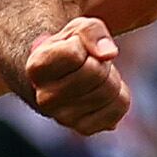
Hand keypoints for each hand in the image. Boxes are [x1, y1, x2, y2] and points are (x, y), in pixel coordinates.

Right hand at [18, 13, 129, 131]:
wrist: (59, 76)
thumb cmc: (67, 47)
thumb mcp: (76, 28)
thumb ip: (91, 32)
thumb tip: (108, 54)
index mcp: (37, 69)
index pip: (75, 54)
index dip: (82, 44)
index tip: (74, 48)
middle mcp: (45, 98)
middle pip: (96, 72)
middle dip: (100, 61)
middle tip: (88, 62)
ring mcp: (64, 118)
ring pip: (110, 90)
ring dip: (110, 76)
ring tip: (93, 77)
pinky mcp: (85, 128)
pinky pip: (120, 106)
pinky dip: (119, 94)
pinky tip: (101, 92)